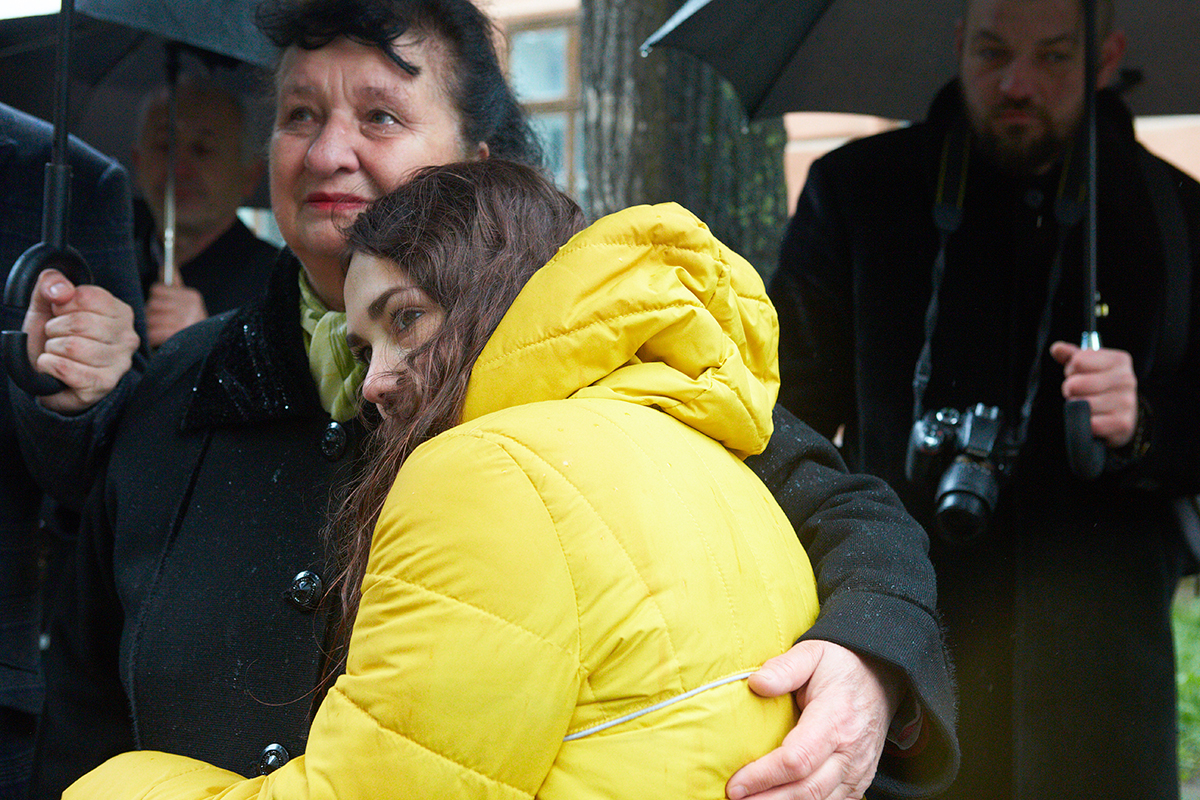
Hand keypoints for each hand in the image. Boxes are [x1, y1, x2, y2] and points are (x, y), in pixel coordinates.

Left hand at [21, 268, 139, 413]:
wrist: (46, 373)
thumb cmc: (54, 337)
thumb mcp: (47, 304)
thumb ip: (51, 284)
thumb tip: (61, 291)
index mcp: (120, 312)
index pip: (86, 297)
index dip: (62, 305)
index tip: (61, 315)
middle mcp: (128, 337)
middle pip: (80, 323)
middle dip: (55, 329)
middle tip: (56, 337)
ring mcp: (120, 363)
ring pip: (73, 347)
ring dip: (52, 349)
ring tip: (57, 352)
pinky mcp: (104, 384)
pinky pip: (66, 369)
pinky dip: (49, 365)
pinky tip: (53, 367)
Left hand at [146, 280, 206, 347]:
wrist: (207, 348)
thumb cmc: (190, 324)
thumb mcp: (187, 303)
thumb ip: (174, 285)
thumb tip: (164, 267)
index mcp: (191, 296)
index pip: (157, 290)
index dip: (155, 300)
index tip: (159, 308)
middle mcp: (190, 306)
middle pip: (153, 304)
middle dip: (150, 314)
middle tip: (155, 322)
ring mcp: (185, 320)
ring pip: (152, 319)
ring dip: (150, 328)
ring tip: (156, 331)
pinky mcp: (178, 334)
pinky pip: (155, 333)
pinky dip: (152, 338)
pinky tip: (156, 340)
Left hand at [726, 641, 902, 799]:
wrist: (880, 676)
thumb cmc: (840, 666)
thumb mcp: (813, 653)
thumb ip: (785, 668)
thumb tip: (757, 684)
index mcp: (835, 718)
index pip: (797, 759)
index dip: (763, 776)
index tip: (735, 784)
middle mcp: (851, 751)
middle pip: (807, 790)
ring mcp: (858, 770)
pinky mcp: (859, 780)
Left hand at [1049, 341, 1137, 447]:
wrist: (1126, 414)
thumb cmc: (1102, 385)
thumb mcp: (1089, 365)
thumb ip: (1072, 355)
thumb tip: (1056, 348)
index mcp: (1118, 360)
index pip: (1078, 361)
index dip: (1071, 370)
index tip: (1077, 374)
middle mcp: (1126, 379)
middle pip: (1075, 384)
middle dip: (1070, 389)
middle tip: (1078, 392)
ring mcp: (1126, 401)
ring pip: (1081, 405)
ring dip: (1077, 407)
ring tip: (1086, 405)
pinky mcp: (1123, 423)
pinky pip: (1090, 423)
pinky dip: (1086, 423)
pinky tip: (1094, 418)